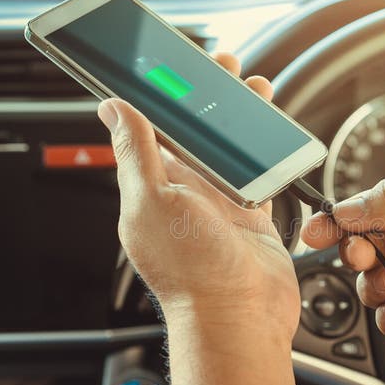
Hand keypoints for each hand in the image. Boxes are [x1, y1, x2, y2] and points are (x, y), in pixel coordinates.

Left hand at [98, 54, 299, 339]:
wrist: (240, 320)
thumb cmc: (194, 273)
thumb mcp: (153, 202)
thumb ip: (136, 153)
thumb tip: (112, 109)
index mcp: (151, 186)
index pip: (149, 127)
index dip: (160, 94)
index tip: (170, 64)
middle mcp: (183, 193)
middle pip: (194, 131)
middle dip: (207, 97)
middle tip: (222, 68)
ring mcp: (218, 204)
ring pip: (228, 148)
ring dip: (239, 118)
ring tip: (253, 90)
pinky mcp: (249, 216)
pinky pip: (257, 174)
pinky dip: (265, 152)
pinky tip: (272, 134)